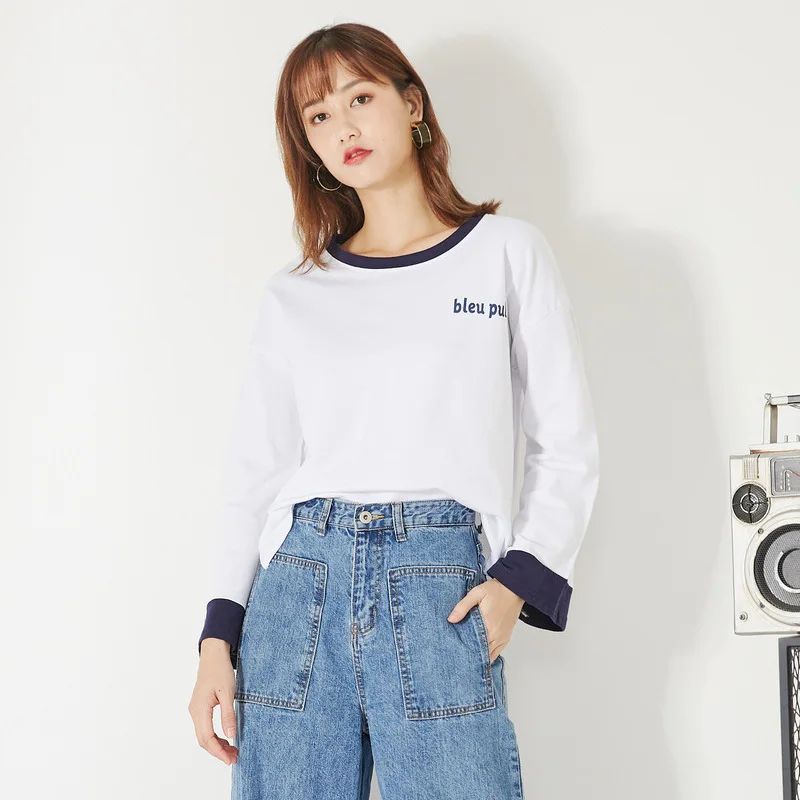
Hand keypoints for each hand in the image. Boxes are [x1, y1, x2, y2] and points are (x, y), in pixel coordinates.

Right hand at [188, 639, 238, 765]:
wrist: (213, 653)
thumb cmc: (220, 670)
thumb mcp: (228, 692)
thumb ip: (228, 714)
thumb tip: (230, 736)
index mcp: (200, 709)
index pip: (206, 738)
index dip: (218, 751)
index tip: (230, 759)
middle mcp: (194, 711)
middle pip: (203, 740)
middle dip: (218, 751)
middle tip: (234, 758)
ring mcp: (195, 709)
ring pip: (203, 734)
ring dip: (216, 745)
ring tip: (232, 751)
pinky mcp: (200, 707)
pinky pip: (204, 727)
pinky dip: (214, 736)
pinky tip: (225, 738)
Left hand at [447, 578, 524, 662]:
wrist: (514, 588)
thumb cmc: (496, 590)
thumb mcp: (476, 593)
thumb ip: (463, 607)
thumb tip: (451, 619)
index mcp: (488, 626)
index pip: (474, 647)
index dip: (464, 652)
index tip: (455, 653)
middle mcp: (496, 635)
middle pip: (481, 654)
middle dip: (470, 656)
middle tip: (458, 656)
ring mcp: (502, 638)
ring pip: (489, 656)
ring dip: (479, 656)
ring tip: (467, 656)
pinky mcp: (506, 637)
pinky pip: (497, 653)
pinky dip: (488, 655)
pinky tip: (480, 654)